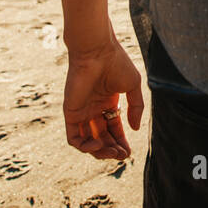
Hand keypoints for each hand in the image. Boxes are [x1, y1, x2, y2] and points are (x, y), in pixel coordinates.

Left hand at [63, 36, 144, 159]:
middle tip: (122, 155)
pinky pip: (74, 138)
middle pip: (102, 137)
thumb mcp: (133, 86)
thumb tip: (135, 129)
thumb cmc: (116, 63)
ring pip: (88, 141)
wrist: (97, 51)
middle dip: (112, 149)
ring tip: (113, 153)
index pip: (113, 128)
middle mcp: (93, 108)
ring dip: (100, 152)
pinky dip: (85, 147)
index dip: (121, 141)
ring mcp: (81, 111)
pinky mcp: (71, 113)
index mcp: (107, 102)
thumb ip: (136, 107)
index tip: (128, 152)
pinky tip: (98, 145)